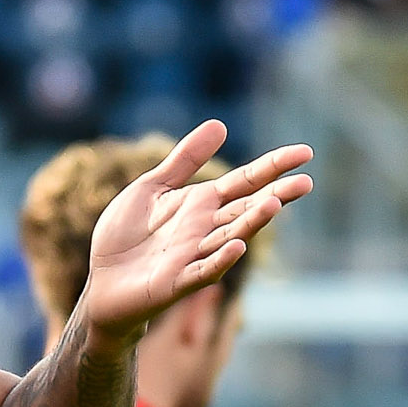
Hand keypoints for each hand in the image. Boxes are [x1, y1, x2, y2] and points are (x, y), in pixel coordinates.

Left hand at [76, 121, 313, 350]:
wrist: (102, 282)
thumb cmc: (125, 236)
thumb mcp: (152, 188)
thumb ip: (184, 160)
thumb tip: (220, 124)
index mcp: (202, 203)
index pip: (246, 181)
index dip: (273, 167)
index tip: (305, 153)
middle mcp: (205, 229)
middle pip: (247, 208)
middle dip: (276, 195)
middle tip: (305, 182)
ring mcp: (194, 256)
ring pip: (231, 236)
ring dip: (252, 222)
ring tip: (274, 203)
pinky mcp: (176, 282)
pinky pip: (203, 270)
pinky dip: (221, 260)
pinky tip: (237, 246)